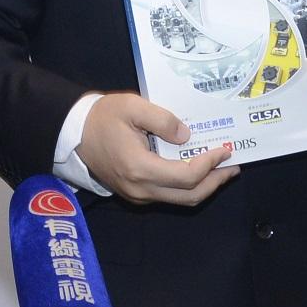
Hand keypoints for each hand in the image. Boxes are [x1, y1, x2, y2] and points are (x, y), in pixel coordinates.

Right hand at [78, 92, 236, 206]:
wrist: (74, 134)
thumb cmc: (102, 117)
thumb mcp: (132, 106)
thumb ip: (161, 119)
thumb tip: (186, 136)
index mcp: (139, 168)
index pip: (186, 176)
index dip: (210, 164)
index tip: (225, 149)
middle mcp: (140, 189)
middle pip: (189, 195)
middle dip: (215, 181)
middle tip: (232, 165)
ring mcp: (138, 196)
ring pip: (180, 200)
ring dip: (204, 186)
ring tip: (222, 170)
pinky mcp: (136, 195)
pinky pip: (169, 197)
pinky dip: (188, 187)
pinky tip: (197, 171)